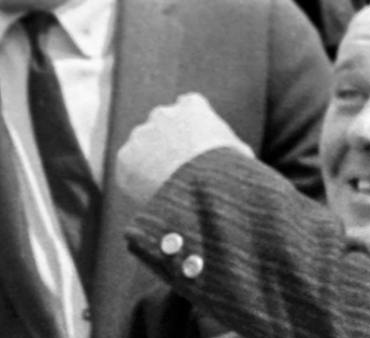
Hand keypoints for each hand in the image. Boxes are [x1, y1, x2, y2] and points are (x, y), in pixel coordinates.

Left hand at [115, 94, 248, 204]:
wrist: (204, 191)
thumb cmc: (232, 176)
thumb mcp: (244, 158)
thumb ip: (234, 150)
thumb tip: (241, 161)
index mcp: (194, 108)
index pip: (191, 106)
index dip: (194, 126)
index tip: (199, 144)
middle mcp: (163, 113)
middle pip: (163, 126)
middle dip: (170, 145)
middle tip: (184, 173)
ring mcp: (142, 134)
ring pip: (145, 148)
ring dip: (154, 164)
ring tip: (173, 192)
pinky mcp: (126, 157)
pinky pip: (131, 170)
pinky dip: (141, 183)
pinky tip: (159, 199)